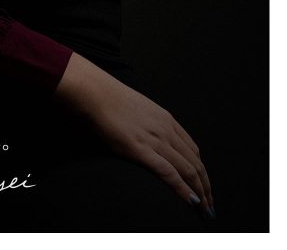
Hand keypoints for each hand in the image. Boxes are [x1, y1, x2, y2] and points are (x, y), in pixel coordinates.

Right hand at [53, 51, 214, 215]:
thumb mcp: (134, 108)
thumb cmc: (107, 98)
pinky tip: (191, 203)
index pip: (193, 150)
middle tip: (210, 206)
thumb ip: (144, 123)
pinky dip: (183, 190)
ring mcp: (156, 140)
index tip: (204, 186)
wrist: (94, 92)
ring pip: (188, 171)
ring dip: (200, 194)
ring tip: (205, 212)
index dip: (201, 171)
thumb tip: (141, 135)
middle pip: (195, 163)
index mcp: (165, 119)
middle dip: (206, 187)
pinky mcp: (142, 150)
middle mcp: (166, 130)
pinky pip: (169, 174)